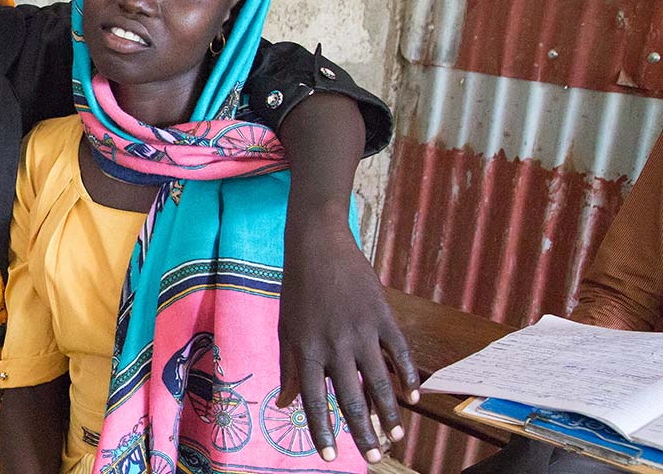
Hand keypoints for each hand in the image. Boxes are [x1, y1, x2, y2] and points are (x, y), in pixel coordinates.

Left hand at [276, 212, 418, 463]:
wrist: (317, 245)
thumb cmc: (297, 290)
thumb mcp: (286, 329)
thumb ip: (289, 369)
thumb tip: (285, 405)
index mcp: (306, 349)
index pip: (314, 401)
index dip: (323, 431)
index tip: (331, 457)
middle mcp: (334, 344)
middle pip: (352, 398)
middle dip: (363, 432)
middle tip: (374, 457)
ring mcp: (361, 330)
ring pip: (380, 382)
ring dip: (390, 413)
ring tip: (396, 436)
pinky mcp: (382, 316)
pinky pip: (399, 353)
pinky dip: (408, 377)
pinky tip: (413, 398)